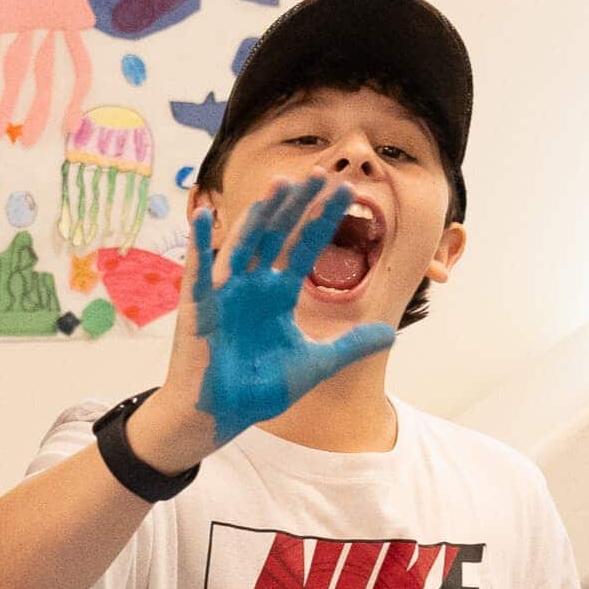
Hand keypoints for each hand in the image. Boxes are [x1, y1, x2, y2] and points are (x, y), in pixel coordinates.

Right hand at [183, 177, 395, 441]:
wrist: (218, 416)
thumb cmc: (256, 389)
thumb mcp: (314, 364)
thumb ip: (349, 346)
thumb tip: (390, 334)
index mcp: (278, 294)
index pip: (305, 246)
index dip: (324, 219)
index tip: (346, 191)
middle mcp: (253, 285)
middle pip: (279, 235)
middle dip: (299, 205)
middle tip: (322, 173)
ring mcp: (225, 292)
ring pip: (245, 243)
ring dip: (260, 215)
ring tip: (279, 185)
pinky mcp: (198, 307)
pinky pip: (198, 271)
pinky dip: (199, 245)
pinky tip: (204, 216)